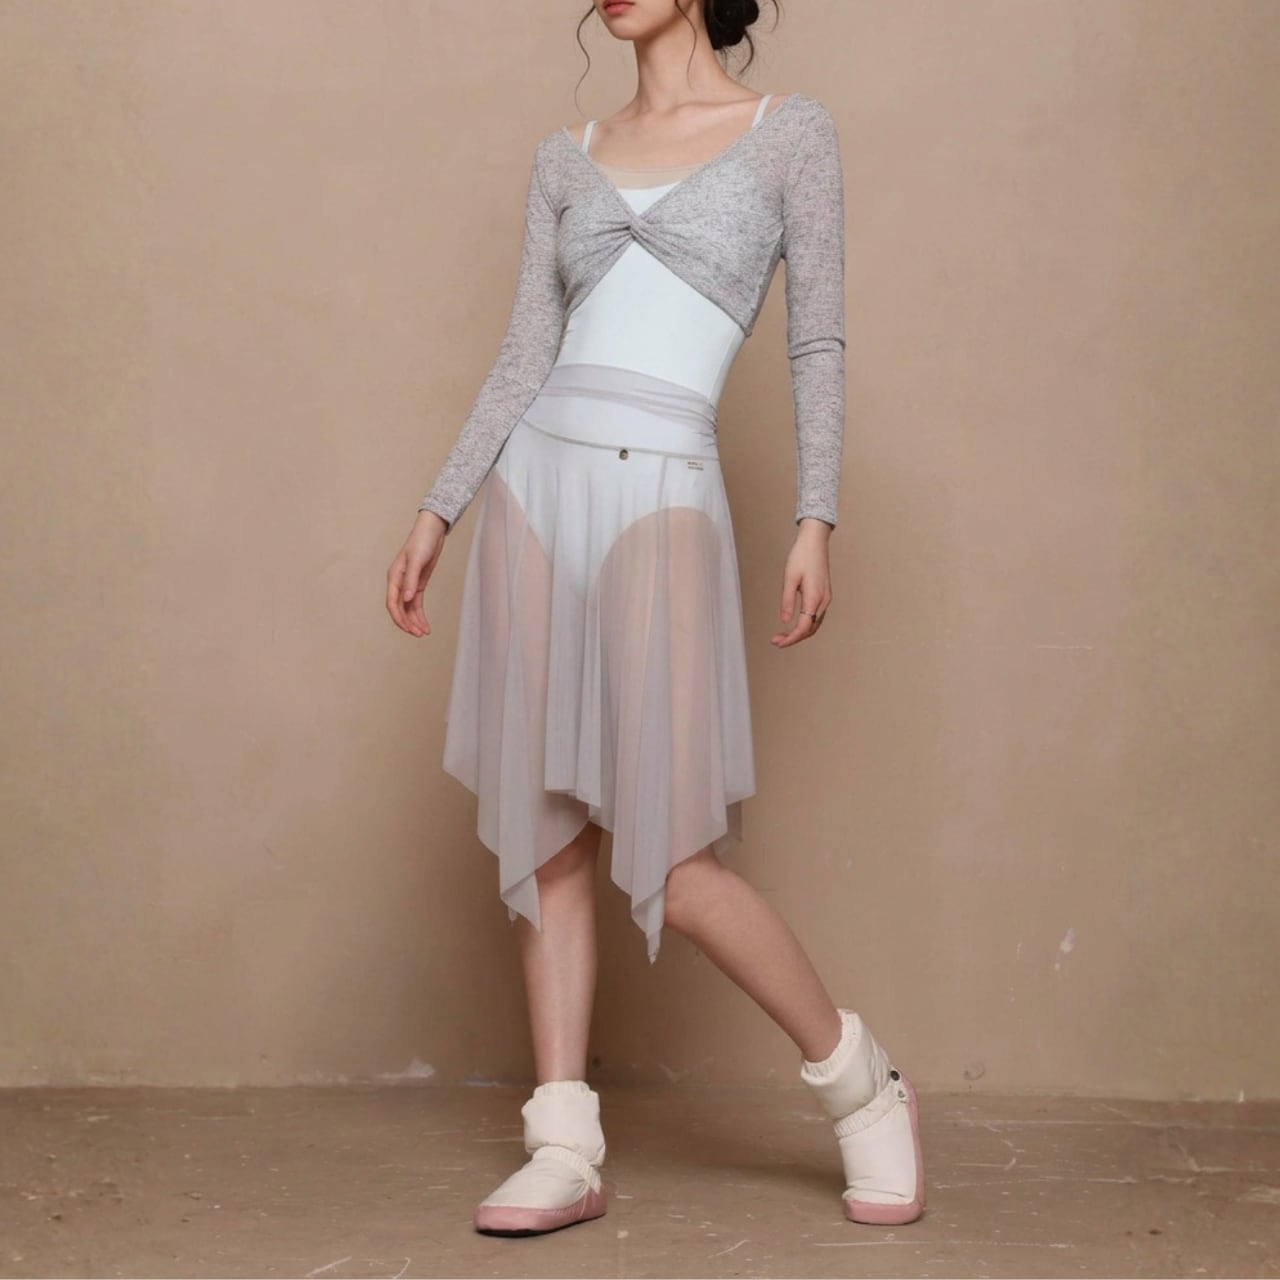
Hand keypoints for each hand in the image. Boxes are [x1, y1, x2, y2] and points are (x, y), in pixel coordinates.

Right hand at [386, 510, 448, 636]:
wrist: (432, 532)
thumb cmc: (422, 542)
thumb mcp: (417, 561)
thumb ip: (411, 580)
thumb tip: (406, 599)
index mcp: (394, 577)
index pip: (392, 603)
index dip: (399, 618)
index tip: (408, 629)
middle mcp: (399, 583)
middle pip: (399, 609)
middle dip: (407, 623)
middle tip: (418, 634)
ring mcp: (408, 584)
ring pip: (408, 608)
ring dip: (414, 621)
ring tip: (423, 633)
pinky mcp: (418, 584)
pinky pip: (416, 604)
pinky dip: (420, 615)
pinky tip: (425, 624)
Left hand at [771, 517, 832, 647]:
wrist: (815, 541)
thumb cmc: (801, 556)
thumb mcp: (789, 578)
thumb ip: (787, 601)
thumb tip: (784, 620)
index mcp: (814, 597)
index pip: (804, 627)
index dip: (790, 638)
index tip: (777, 642)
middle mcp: (823, 601)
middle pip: (810, 629)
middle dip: (793, 638)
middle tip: (776, 641)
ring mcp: (825, 598)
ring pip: (815, 624)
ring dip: (800, 633)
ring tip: (783, 635)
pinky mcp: (824, 595)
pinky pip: (816, 616)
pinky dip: (806, 625)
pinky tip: (795, 624)